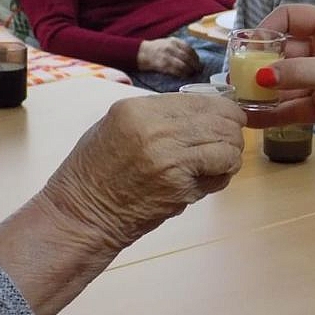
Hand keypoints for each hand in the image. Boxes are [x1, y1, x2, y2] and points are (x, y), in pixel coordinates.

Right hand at [0, 94, 245, 314]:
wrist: (82, 214)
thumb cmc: (97, 171)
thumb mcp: (119, 125)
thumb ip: (159, 115)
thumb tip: (205, 111)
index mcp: (139, 108)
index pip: (202, 100)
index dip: (224, 111)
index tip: (231, 120)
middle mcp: (155, 126)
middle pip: (221, 118)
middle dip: (232, 132)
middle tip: (229, 146)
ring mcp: (169, 155)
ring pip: (228, 144)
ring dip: (230, 156)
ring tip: (217, 166)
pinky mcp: (179, 184)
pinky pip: (220, 171)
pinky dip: (222, 176)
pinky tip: (207, 181)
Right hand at [137, 37, 202, 77]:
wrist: (142, 53)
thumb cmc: (158, 48)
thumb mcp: (169, 42)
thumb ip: (180, 47)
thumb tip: (194, 57)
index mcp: (174, 41)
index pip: (189, 49)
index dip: (196, 57)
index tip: (199, 62)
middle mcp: (171, 47)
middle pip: (187, 57)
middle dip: (195, 65)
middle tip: (198, 70)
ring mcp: (166, 56)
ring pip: (183, 65)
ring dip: (189, 71)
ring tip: (192, 73)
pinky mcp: (163, 65)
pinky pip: (176, 71)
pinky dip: (182, 74)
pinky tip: (185, 75)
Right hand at [244, 4, 314, 153]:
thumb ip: (300, 73)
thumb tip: (262, 77)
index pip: (290, 18)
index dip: (266, 28)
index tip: (248, 47)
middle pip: (281, 53)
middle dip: (259, 65)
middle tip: (237, 80)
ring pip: (285, 83)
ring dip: (263, 93)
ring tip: (238, 103)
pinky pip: (293, 108)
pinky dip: (274, 114)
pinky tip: (253, 120)